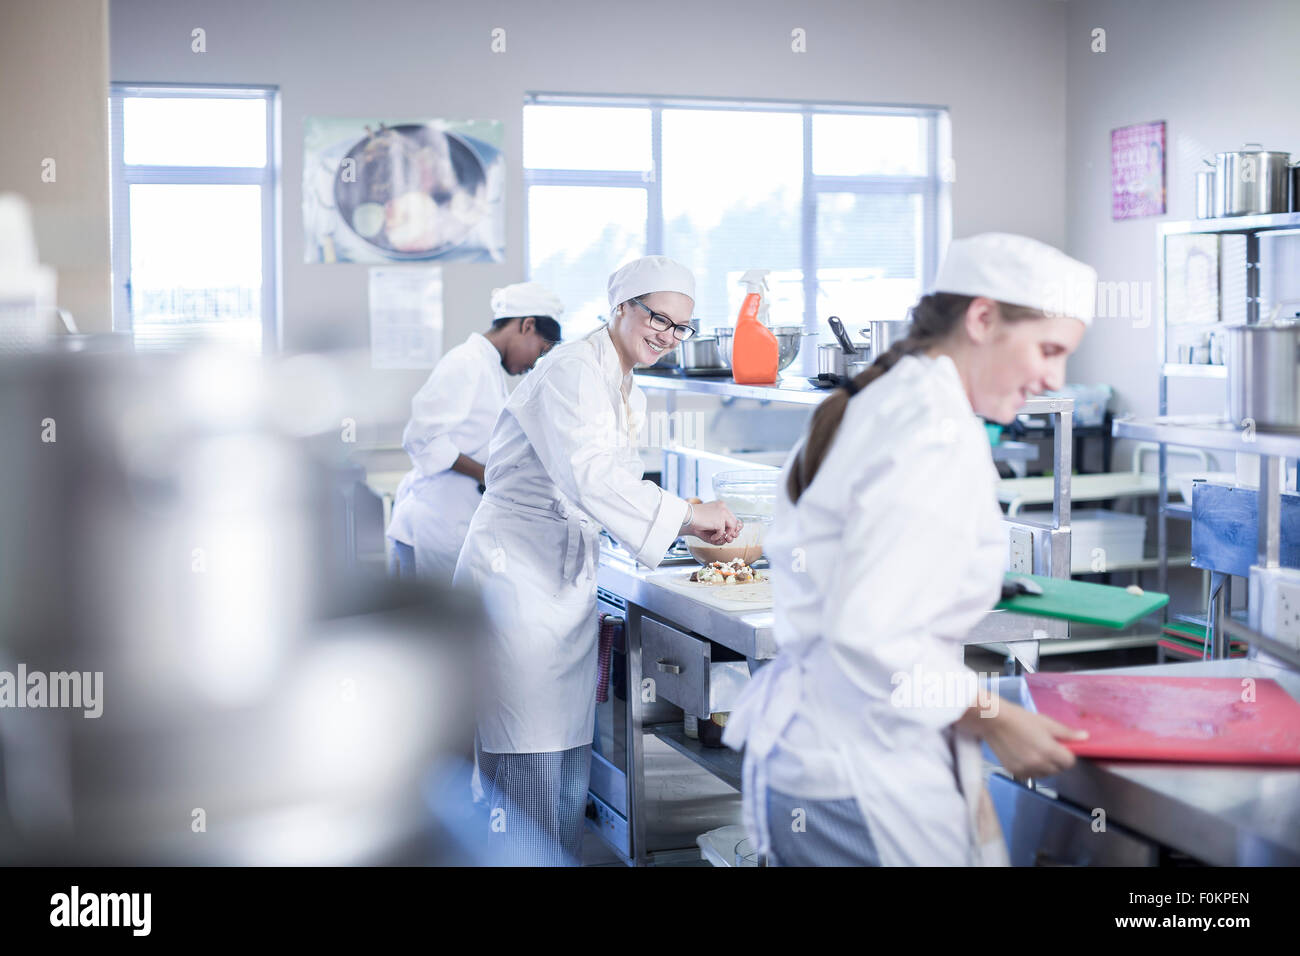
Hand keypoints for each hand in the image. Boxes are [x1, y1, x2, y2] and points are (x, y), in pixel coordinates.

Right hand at [687, 500, 742, 544]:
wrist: (687, 515)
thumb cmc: (695, 518)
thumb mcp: (710, 520)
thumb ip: (720, 523)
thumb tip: (733, 532)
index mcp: (720, 505)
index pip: (731, 516)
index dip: (731, 525)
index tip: (728, 532)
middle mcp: (723, 507)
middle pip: (734, 521)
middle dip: (732, 531)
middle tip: (726, 537)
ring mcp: (722, 513)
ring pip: (732, 526)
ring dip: (727, 534)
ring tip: (719, 537)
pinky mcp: (719, 521)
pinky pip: (722, 532)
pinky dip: (717, 537)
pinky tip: (711, 537)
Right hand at [965, 701, 1085, 779]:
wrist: (993, 721)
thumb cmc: (1020, 718)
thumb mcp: (1046, 722)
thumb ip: (1067, 733)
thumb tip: (1085, 737)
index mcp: (1050, 751)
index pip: (1070, 763)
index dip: (1067, 754)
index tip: (1060, 747)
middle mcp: (1039, 764)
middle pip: (1058, 770)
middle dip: (1056, 761)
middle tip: (1046, 747)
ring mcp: (1026, 770)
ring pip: (1045, 774)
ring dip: (1044, 766)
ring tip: (1033, 751)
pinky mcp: (1015, 772)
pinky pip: (1031, 776)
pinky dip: (1031, 769)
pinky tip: (1023, 756)